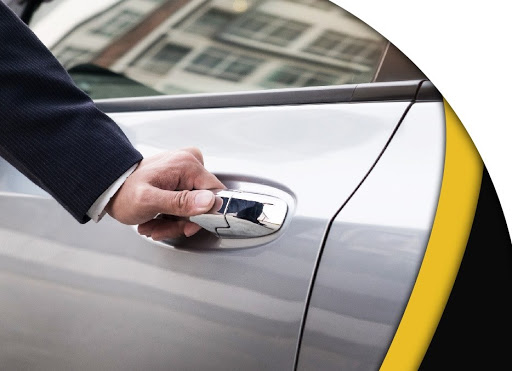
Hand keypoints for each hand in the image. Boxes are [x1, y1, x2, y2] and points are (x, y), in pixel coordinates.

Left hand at [105, 147, 223, 239]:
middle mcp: (190, 163)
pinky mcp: (181, 179)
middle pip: (203, 203)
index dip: (203, 215)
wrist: (108, 189)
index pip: (216, 194)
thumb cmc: (123, 192)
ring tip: (153, 225)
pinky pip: (186, 204)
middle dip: (182, 221)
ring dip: (174, 222)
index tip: (186, 226)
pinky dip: (171, 216)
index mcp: (187, 164)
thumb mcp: (149, 201)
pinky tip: (155, 220)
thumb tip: (209, 202)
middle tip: (161, 228)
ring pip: (194, 207)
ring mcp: (186, 171)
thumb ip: (180, 202)